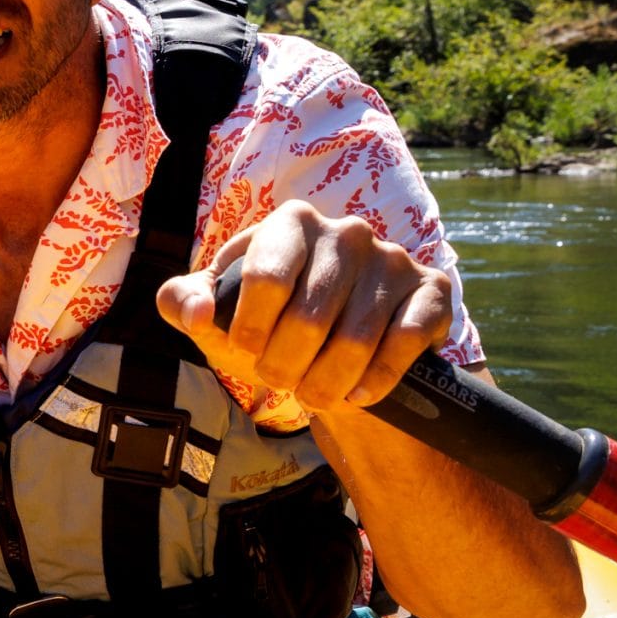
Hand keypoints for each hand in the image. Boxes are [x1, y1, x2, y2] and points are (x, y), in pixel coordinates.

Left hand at [155, 201, 453, 413]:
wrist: (341, 352)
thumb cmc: (271, 325)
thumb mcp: (220, 314)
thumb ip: (186, 304)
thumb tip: (195, 314)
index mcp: (291, 223)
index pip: (264, 279)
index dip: (249, 330)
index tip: (245, 351)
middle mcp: (346, 231)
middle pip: (308, 319)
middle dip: (286, 367)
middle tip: (281, 381)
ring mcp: (392, 260)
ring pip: (355, 341)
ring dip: (327, 384)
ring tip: (314, 394)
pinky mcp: (431, 292)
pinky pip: (403, 343)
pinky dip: (375, 381)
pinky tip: (358, 393)